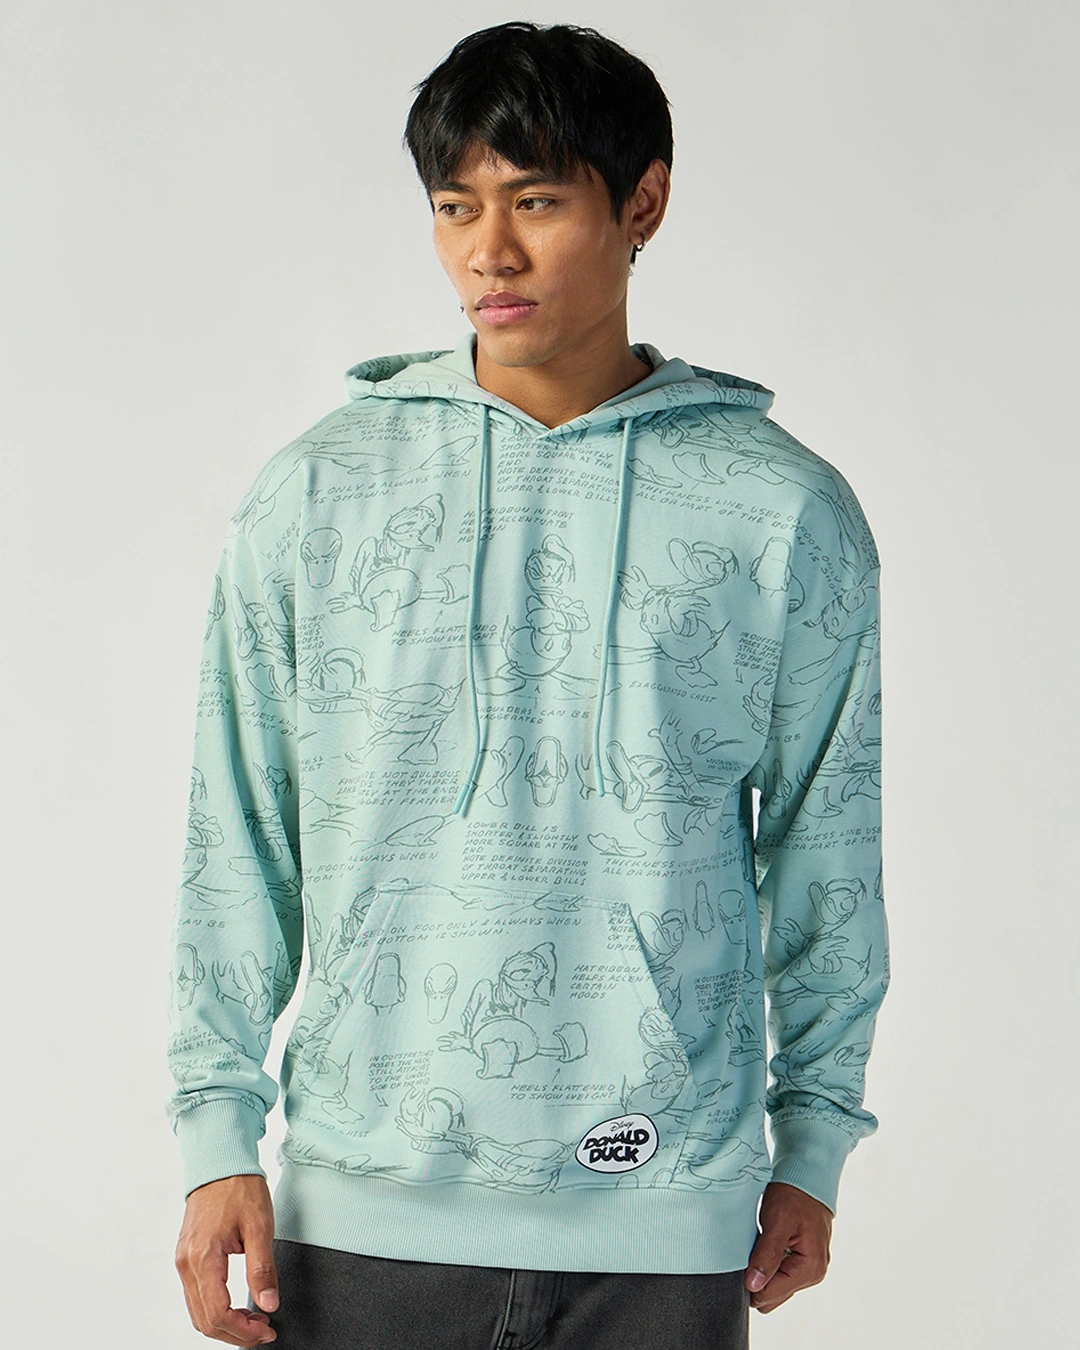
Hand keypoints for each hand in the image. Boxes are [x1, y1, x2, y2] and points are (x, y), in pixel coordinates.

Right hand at [174, 1173, 279, 1345]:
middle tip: (263, 1331)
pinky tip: (238, 1306)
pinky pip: (196, 1296)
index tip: (266, 1330)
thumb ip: (262, 1269)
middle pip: (204, 1320)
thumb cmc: (239, 1187)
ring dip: (225, 1324)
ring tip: (254, 1320)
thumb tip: (268, 1304)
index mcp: (203, 1257)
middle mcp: (186, 1263)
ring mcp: (183, 1261)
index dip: (243, 1330)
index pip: (218, 1313)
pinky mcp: (186, 1257)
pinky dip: (216, 1309)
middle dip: (235, 1334)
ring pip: (198, 1312)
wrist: (220, 1162)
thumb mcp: (259, 1226)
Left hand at [743, 1181, 832, 1313]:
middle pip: (771, 1297)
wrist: (805, 1178)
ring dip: (762, 1270)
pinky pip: (778, 1276)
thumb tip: (753, 1286)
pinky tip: (766, 1245)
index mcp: (810, 1268)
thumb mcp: (777, 1221)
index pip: (769, 1295)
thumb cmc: (793, 1196)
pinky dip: (767, 1264)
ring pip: (773, 1288)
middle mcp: (812, 1274)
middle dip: (756, 1278)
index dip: (750, 1280)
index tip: (742, 1259)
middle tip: (751, 1250)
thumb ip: (766, 1256)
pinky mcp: (801, 1264)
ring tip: (760, 1245)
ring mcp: (808, 1271)